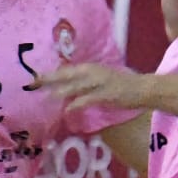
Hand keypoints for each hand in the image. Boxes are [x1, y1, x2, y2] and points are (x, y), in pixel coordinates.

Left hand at [33, 62, 151, 114]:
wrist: (142, 88)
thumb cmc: (120, 85)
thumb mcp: (100, 79)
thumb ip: (84, 82)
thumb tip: (66, 87)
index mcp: (91, 67)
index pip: (67, 69)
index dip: (51, 73)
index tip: (36, 77)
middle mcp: (93, 72)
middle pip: (68, 74)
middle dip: (51, 78)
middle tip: (34, 82)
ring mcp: (100, 82)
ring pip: (76, 86)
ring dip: (61, 91)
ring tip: (47, 96)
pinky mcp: (106, 94)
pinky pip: (88, 99)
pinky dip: (77, 104)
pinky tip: (68, 110)